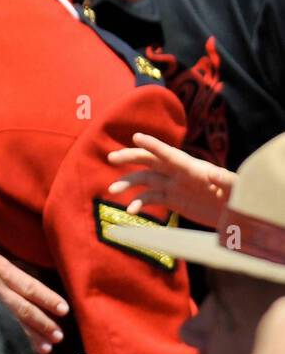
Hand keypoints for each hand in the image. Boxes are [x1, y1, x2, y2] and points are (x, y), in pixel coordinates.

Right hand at [0, 183, 69, 353]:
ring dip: (31, 336)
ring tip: (47, 347)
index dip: (47, 298)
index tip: (64, 309)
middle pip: (23, 307)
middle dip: (44, 322)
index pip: (26, 284)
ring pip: (11, 322)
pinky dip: (9, 341)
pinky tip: (19, 350)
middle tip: (59, 336)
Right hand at [107, 131, 235, 227]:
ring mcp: (174, 186)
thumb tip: (218, 174)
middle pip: (151, 161)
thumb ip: (227, 181)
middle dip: (131, 157)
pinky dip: (138, 202)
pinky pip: (150, 198)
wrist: (238, 215)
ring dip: (127, 183)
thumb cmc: (241, 199)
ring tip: (112, 190)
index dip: (154, 146)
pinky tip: (130, 211)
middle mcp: (179, 174)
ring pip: (145, 180)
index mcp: (194, 168)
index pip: (170, 154)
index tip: (136, 137)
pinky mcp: (172, 200)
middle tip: (112, 158)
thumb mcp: (236, 189)